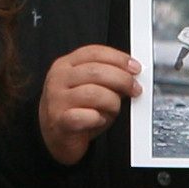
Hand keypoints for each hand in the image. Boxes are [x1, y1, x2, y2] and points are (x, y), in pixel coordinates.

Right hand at [42, 45, 141, 164]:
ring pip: (94, 93)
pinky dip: (99, 118)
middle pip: (96, 71)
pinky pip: (87, 116)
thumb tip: (131, 74)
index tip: (135, 68)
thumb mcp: (89, 86)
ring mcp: (57, 100)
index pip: (94, 52)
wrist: (54, 135)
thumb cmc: (75, 109)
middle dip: (122, 79)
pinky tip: (99, 119)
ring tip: (113, 108)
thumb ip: (105, 76)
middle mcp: (59, 79)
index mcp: (65, 65)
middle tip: (134, 89)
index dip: (118, 58)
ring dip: (112, 102)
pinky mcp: (60, 121)